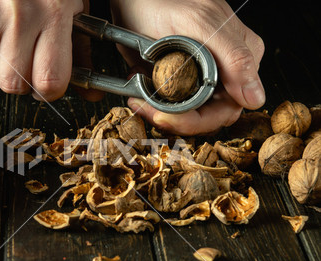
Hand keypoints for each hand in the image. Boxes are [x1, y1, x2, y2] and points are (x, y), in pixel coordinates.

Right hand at [0, 0, 83, 100]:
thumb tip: (92, 95)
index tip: (43, 84)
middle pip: (13, 84)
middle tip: (16, 60)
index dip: (47, 91)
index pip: (50, 80)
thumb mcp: (68, 4)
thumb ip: (79, 51)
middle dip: (15, 79)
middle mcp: (18, 15)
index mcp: (53, 13)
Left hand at [111, 0, 264, 134]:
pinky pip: (173, 107)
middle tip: (144, 107)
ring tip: (138, 95)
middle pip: (207, 117)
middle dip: (174, 119)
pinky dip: (153, 103)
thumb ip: (234, 58)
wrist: (135, 0)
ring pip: (188, 116)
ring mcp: (203, 79)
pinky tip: (139, 88)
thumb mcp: (199, 23)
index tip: (163, 116)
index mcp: (241, 60)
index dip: (195, 120)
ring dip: (159, 112)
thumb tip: (256, 98)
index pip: (228, 109)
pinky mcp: (182, 83)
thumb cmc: (164, 2)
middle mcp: (226, 73)